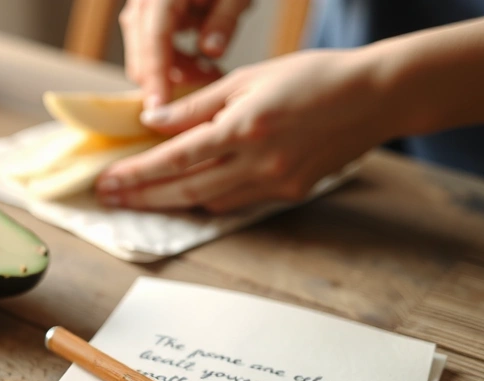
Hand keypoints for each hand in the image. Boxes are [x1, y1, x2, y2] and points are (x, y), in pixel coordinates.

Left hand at [97, 49, 387, 213]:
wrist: (376, 96)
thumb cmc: (313, 76)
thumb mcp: (249, 78)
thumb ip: (197, 104)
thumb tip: (153, 121)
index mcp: (244, 127)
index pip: (175, 158)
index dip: (136, 173)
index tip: (107, 180)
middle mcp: (258, 161)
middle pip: (184, 189)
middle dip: (142, 196)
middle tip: (108, 198)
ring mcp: (276, 181)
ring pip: (208, 200)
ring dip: (170, 201)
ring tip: (137, 197)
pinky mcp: (290, 191)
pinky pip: (236, 201)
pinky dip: (207, 198)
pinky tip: (185, 193)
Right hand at [120, 0, 249, 107]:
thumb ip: (223, 21)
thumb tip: (210, 53)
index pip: (155, 39)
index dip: (156, 76)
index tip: (160, 108)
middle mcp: (142, 0)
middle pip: (141, 52)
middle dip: (169, 78)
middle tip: (210, 80)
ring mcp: (140, 8)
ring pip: (143, 55)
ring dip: (173, 70)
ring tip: (211, 69)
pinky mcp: (145, 16)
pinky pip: (150, 47)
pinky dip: (171, 60)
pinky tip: (199, 59)